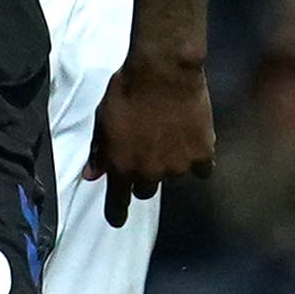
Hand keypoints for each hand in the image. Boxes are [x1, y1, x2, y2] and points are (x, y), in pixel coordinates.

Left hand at [91, 58, 213, 222]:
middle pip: (145, 190)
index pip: (117, 202)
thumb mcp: (102, 121)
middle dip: (143, 178)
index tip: (117, 221)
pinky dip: (198, 160)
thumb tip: (92, 175)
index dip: (116, 213)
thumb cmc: (125, 92)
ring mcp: (178, 166)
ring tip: (169, 137)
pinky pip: (202, 169)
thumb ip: (99, 151)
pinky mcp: (202, 154)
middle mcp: (149, 173)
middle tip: (147, 155)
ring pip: (173, 178)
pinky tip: (194, 144)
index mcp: (121, 166)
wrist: (162, 72)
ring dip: (171, 165)